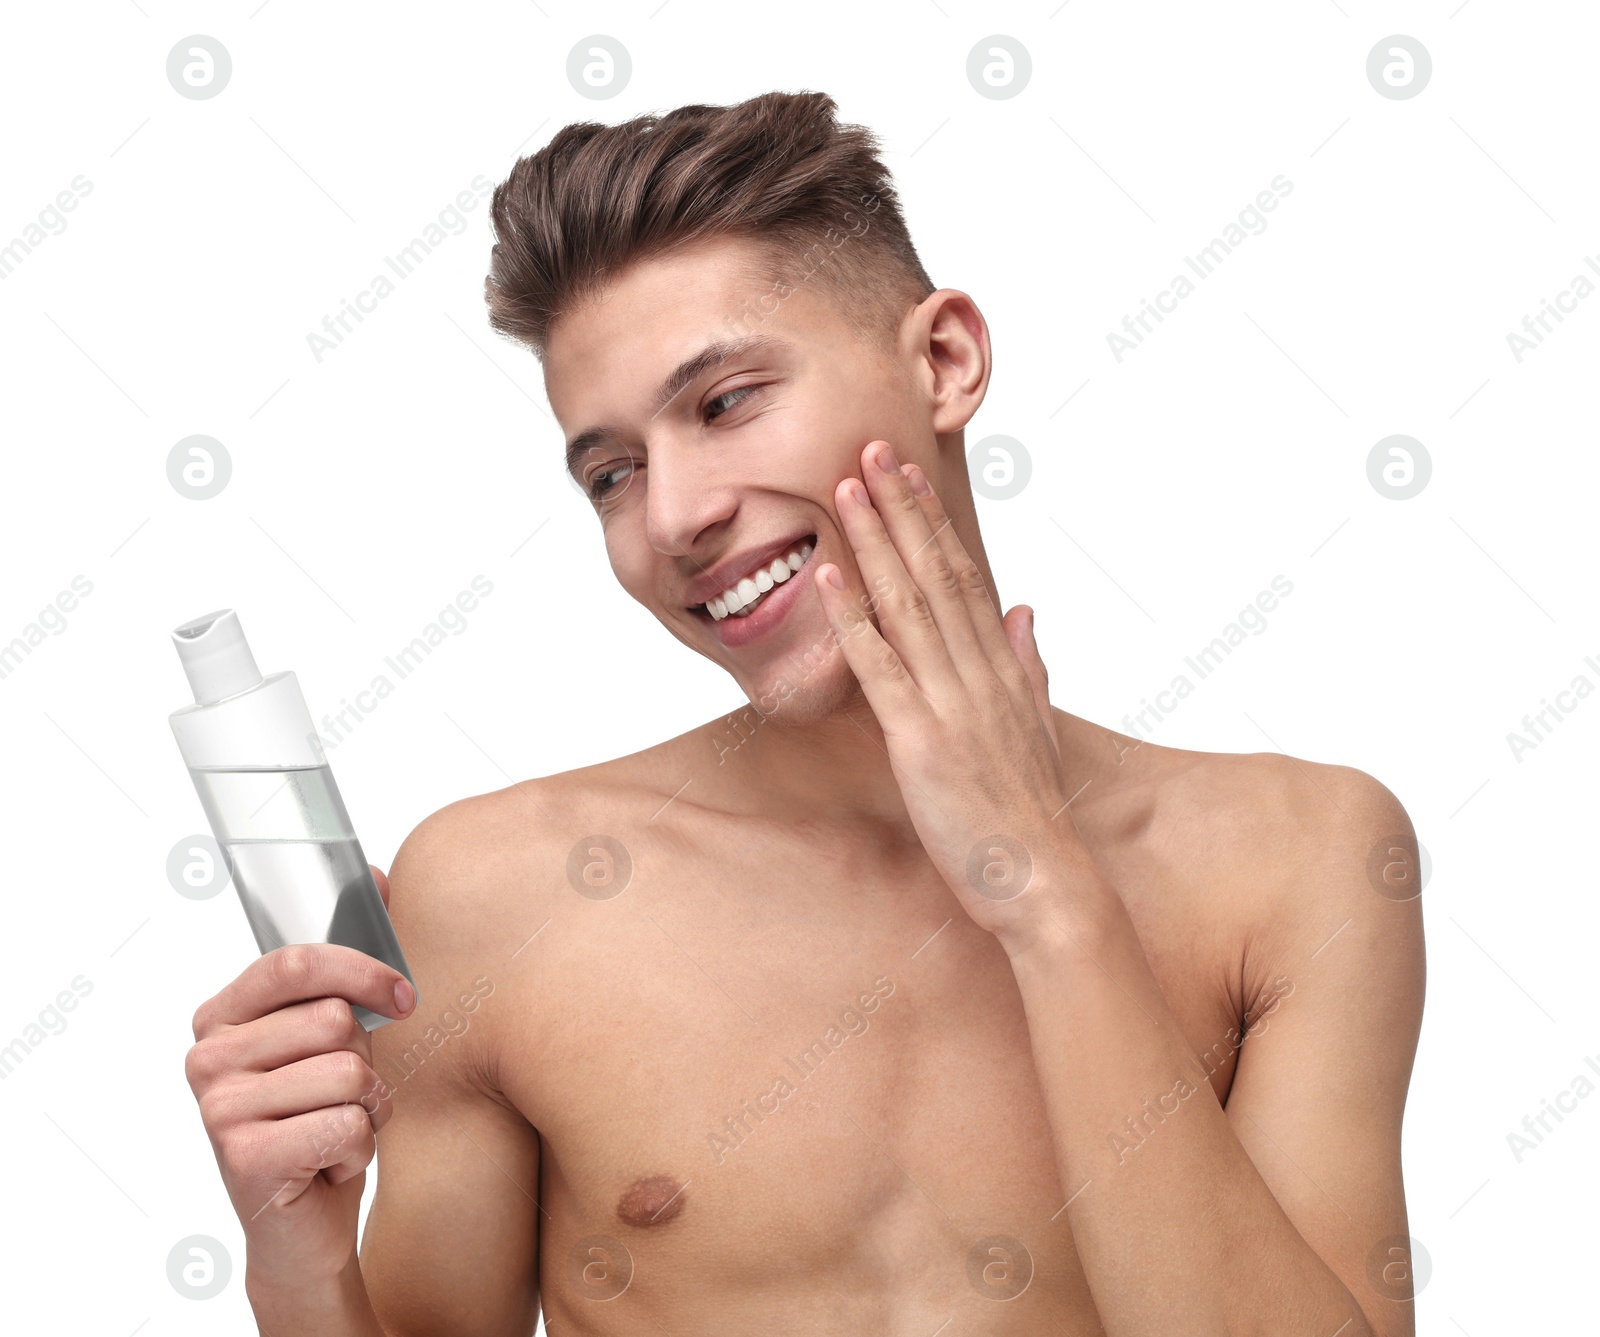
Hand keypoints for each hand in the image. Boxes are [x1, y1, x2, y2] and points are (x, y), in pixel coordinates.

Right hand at [184, 865, 415, 1287]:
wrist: (303, 1227)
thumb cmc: (323, 1117)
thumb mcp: (336, 1036)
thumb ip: (347, 963)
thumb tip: (380, 876)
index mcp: (223, 1015)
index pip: (296, 962)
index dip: (362, 972)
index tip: (404, 997)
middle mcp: (208, 1056)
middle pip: (333, 1021)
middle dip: (364, 1062)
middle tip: (344, 1096)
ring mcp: (219, 1107)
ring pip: (348, 1074)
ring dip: (367, 1109)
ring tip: (337, 1129)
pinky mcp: (244, 1157)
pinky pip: (347, 1124)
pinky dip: (359, 1147)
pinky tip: (329, 1163)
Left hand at [813, 441, 1087, 943]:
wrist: (1044, 879)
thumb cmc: (1032, 815)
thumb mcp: (1036, 729)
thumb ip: (1027, 665)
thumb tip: (1023, 611)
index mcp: (1000, 670)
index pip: (961, 577)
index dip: (931, 522)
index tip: (906, 475)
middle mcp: (976, 674)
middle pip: (934, 574)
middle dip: (899, 509)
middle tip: (870, 449)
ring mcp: (949, 704)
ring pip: (907, 606)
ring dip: (875, 543)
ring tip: (846, 488)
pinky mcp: (921, 740)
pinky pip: (880, 669)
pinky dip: (852, 620)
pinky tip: (827, 577)